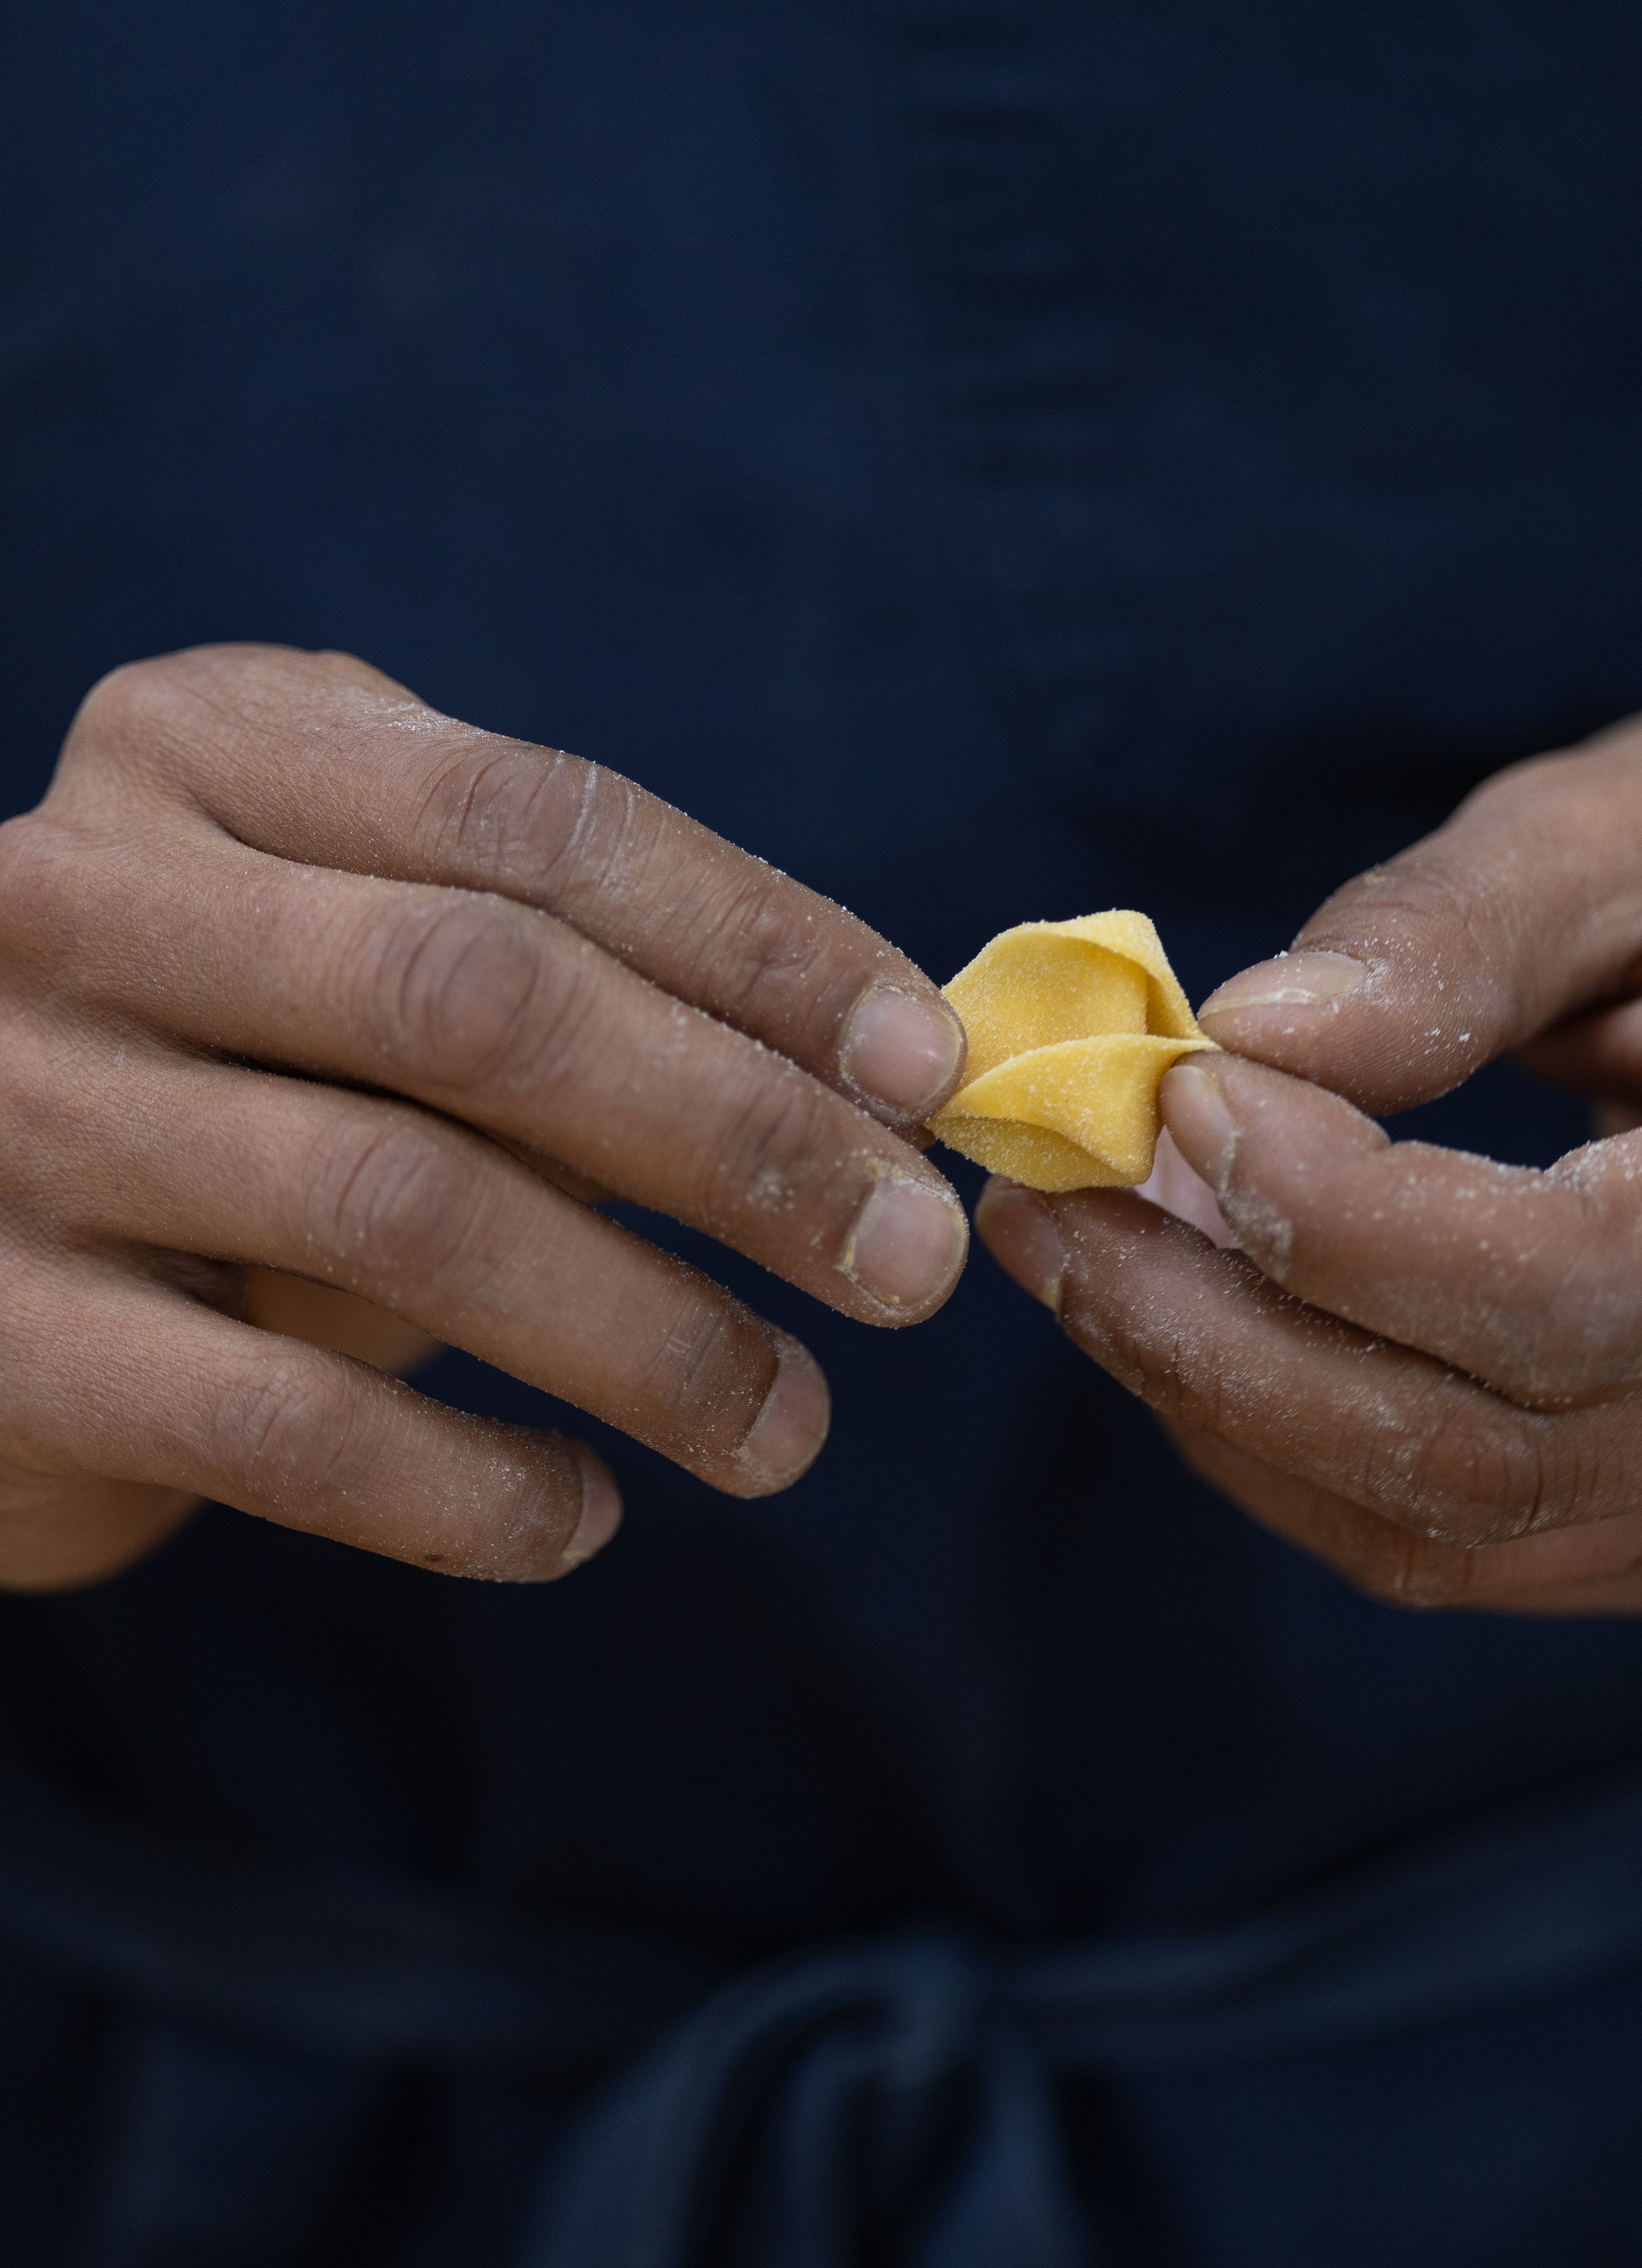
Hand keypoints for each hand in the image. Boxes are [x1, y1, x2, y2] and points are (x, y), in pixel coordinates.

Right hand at [0, 645, 966, 1590]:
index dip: (762, 946)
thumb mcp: (349, 945)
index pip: (540, 825)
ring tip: (789, 1426)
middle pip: (485, 1001)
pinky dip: (473, 1487)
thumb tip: (866, 1084)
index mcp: (206, 752)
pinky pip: (290, 1426)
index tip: (925, 1068)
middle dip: (741, 1137)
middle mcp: (82, 901)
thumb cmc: (217, 1060)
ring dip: (648, 1335)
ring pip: (405, 1212)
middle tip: (914, 1260)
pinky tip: (585, 1515)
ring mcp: (17, 1113)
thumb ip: (545, 966)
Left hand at [977, 706, 1641, 1614]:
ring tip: (1079, 1243)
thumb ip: (1465, 931)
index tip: (1179, 1092)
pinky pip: (1435, 1538)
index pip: (1560, 1288)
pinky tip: (1178, 1309)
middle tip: (1048, 1198)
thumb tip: (1250, 1033)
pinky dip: (1276, 1437)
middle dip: (1212, 1331)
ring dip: (1213, 1393)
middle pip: (1463, 1453)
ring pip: (1424, 1526)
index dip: (1337, 1213)